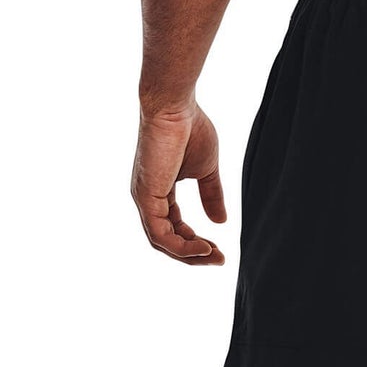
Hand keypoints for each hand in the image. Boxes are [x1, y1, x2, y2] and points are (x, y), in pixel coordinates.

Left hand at [131, 103, 227, 264]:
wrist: (175, 106)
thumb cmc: (190, 128)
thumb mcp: (206, 171)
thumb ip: (211, 196)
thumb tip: (221, 222)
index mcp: (159, 192)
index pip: (174, 229)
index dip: (196, 242)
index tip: (219, 248)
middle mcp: (148, 199)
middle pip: (167, 241)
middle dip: (194, 255)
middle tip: (220, 260)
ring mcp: (144, 199)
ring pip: (163, 242)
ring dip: (190, 255)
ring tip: (215, 255)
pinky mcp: (146, 197)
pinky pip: (161, 235)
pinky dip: (182, 246)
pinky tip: (204, 247)